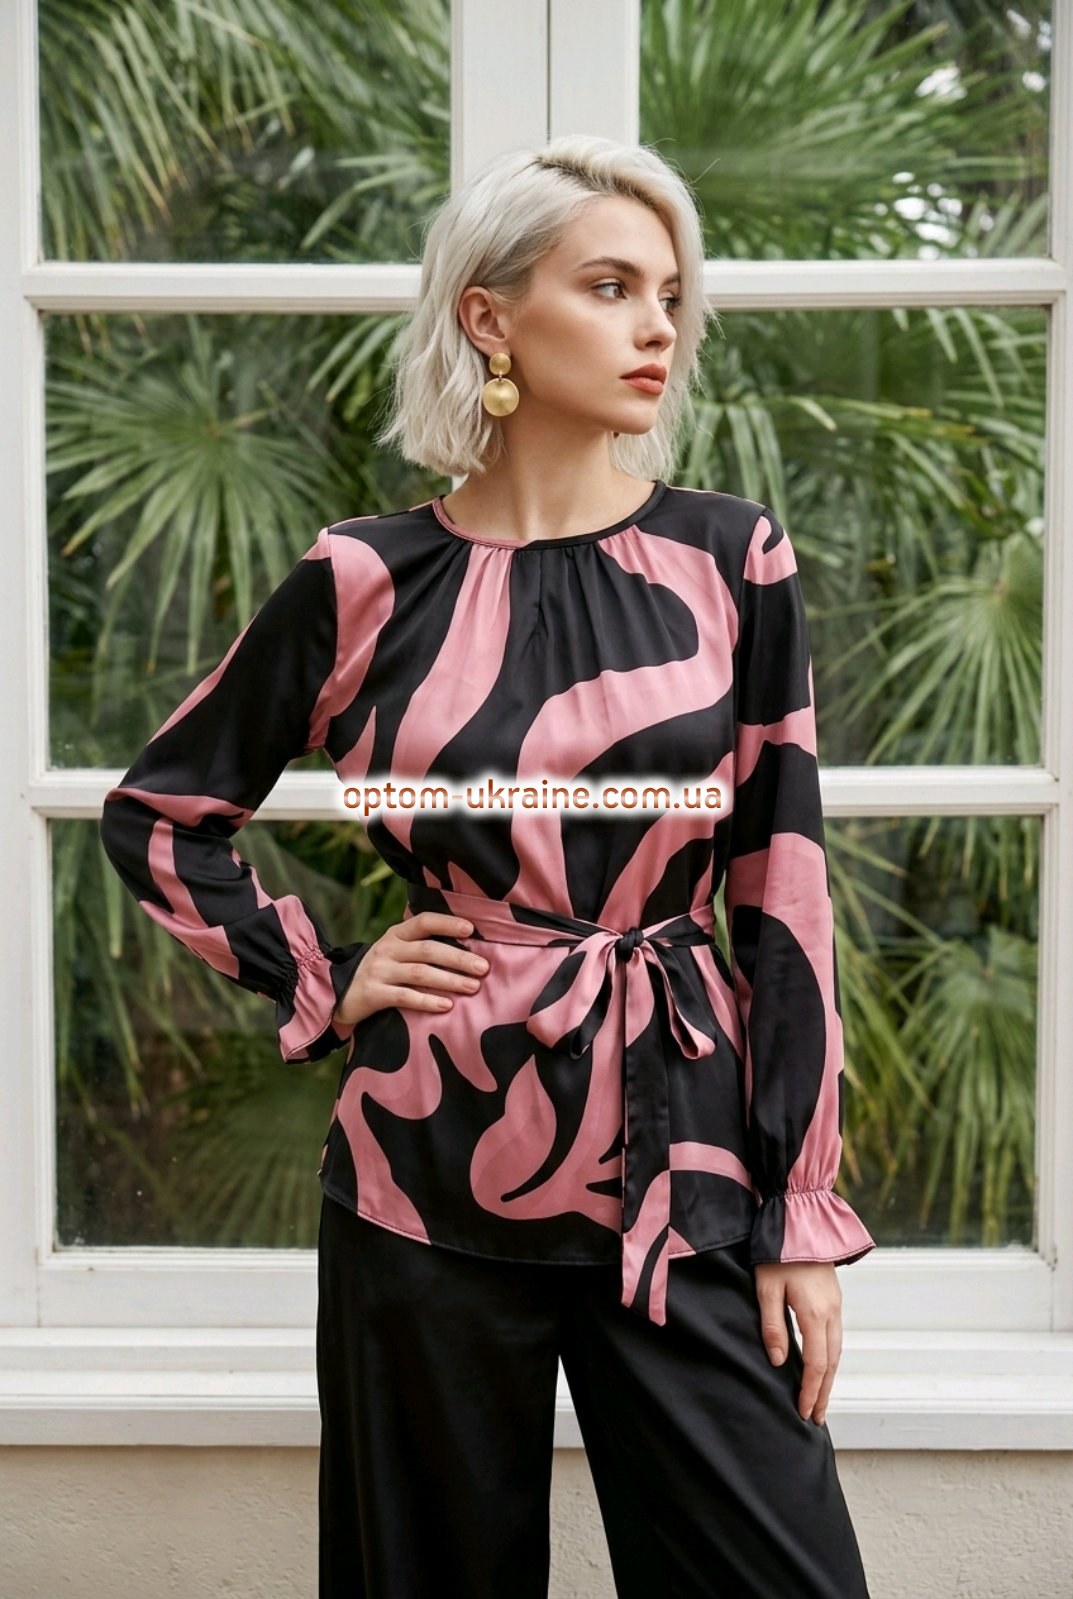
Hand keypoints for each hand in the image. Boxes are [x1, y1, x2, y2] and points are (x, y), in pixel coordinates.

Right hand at [333, 913, 488, 1027]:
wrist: (339, 992)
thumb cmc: (381, 970)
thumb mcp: (395, 950)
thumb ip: (421, 943)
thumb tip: (465, 937)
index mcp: (396, 934)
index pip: (424, 922)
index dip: (447, 923)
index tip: (471, 930)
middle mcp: (387, 949)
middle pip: (428, 950)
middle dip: (458, 958)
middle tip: (483, 967)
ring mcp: (380, 971)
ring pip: (420, 973)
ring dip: (449, 980)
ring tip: (473, 987)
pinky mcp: (374, 994)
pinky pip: (404, 997)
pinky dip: (427, 1001)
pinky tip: (446, 1006)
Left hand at [753, 1261, 842, 1425]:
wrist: (799, 1220)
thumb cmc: (778, 1253)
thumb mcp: (767, 1289)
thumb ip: (773, 1326)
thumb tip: (780, 1362)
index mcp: (815, 1313)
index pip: (816, 1364)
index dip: (811, 1391)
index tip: (804, 1412)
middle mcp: (831, 1313)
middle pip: (831, 1363)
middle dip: (824, 1392)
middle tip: (817, 1417)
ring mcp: (836, 1305)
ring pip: (837, 1350)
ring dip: (829, 1377)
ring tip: (821, 1398)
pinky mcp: (834, 1298)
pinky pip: (836, 1336)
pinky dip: (831, 1358)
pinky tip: (823, 1364)